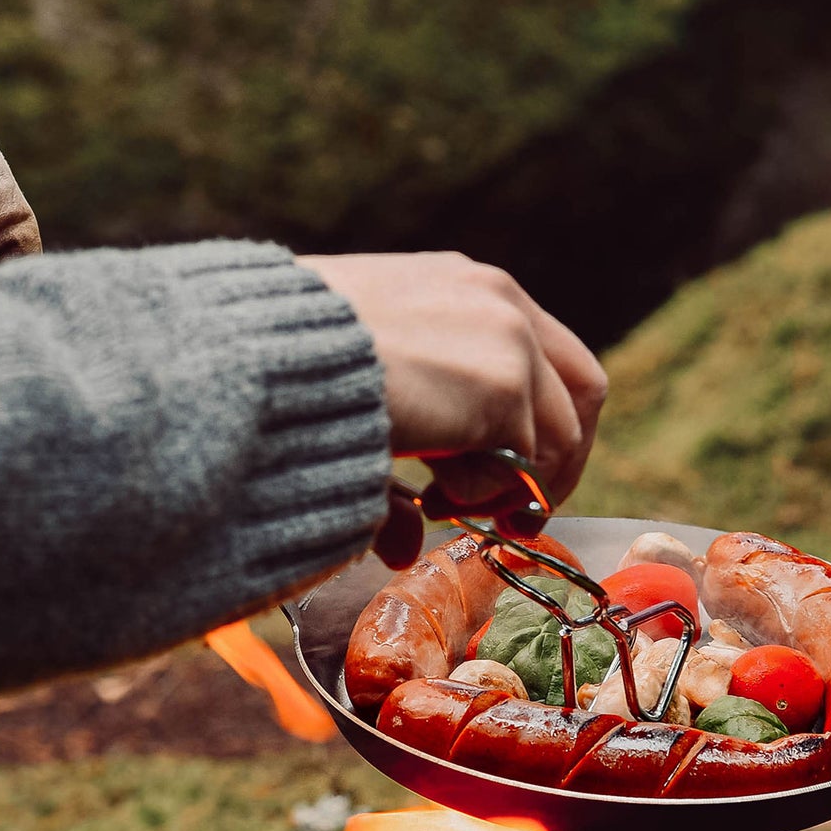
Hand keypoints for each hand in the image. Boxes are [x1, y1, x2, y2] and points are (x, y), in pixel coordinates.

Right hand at [298, 252, 606, 561]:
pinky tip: (427, 495)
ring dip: (509, 488)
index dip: (531, 430)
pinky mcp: (503, 384)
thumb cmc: (275, 371)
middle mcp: (497, 298)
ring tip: (438, 504)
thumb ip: (398, 456)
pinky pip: (530, 466)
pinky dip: (488, 495)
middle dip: (554, 464)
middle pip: (583, 394)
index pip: (546, 357)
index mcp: (463, 286)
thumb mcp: (353, 396)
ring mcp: (508, 337)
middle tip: (502, 513)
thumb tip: (403, 544)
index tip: (475, 479)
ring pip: (559, 438)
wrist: (247, 359)